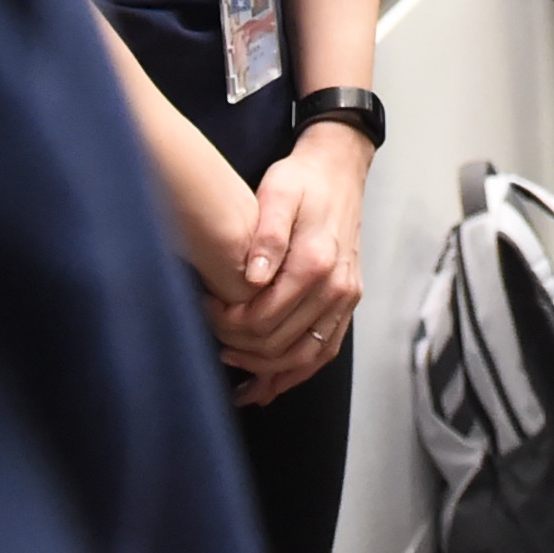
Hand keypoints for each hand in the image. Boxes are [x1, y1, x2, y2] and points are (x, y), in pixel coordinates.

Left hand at [212, 120, 371, 403]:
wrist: (339, 169)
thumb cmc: (302, 179)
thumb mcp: (278, 191)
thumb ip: (266, 234)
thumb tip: (253, 278)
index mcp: (316, 262)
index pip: (264, 319)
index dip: (228, 325)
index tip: (205, 310)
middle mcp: (336, 287)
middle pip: (280, 344)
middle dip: (240, 347)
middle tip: (212, 332)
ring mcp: (346, 298)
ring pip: (305, 358)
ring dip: (267, 372)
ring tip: (233, 369)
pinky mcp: (347, 302)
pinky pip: (324, 352)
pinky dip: (296, 373)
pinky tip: (269, 384)